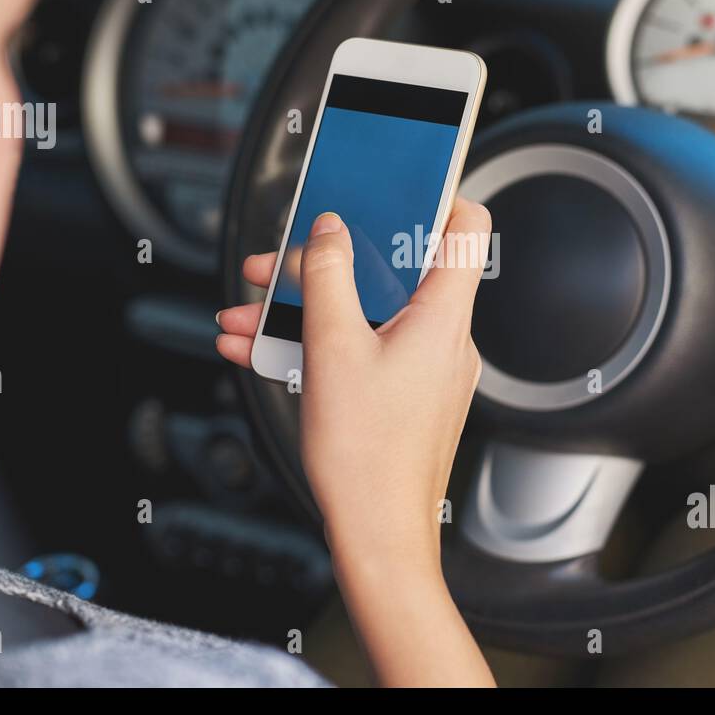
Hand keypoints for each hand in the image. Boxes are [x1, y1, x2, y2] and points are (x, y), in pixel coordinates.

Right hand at [216, 198, 494, 685]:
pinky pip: (363, 348)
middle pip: (395, 268)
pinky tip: (261, 349)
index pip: (466, 226)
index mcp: (442, 316)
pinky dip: (318, 343)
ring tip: (248, 314)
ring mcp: (426, 368)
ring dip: (306, 306)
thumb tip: (330, 230)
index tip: (395, 177)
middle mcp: (444, 337)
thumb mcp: (331, 349)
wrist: (377, 538)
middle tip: (279, 260)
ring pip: (367, 311)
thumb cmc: (367, 459)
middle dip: (328, 260)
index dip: (435, 193)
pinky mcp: (405, 394)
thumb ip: (329, 277)